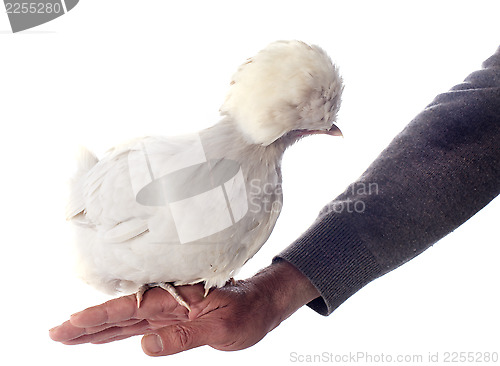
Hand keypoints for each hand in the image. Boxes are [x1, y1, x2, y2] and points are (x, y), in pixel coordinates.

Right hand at [49, 261, 319, 355]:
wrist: (260, 305)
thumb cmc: (245, 312)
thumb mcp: (220, 328)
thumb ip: (184, 337)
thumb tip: (145, 347)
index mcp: (175, 299)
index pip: (129, 309)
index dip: (98, 317)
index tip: (70, 324)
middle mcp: (167, 303)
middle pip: (119, 314)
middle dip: (86, 323)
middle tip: (55, 332)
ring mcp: (167, 312)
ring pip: (125, 321)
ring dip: (97, 328)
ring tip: (68, 334)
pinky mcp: (172, 320)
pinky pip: (139, 326)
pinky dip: (118, 331)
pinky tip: (102, 335)